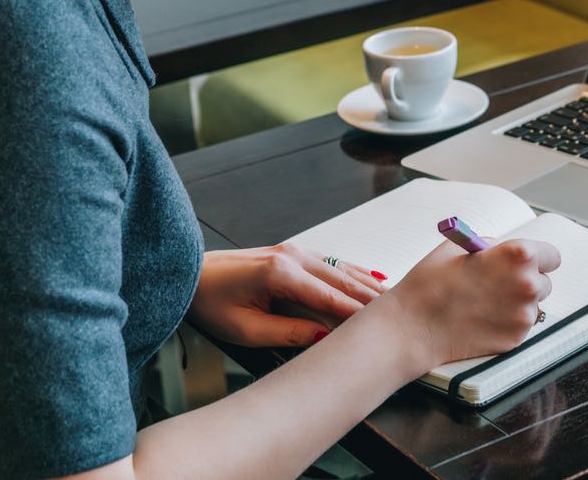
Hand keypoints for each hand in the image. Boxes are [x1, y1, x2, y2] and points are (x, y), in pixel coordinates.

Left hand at [186, 243, 386, 346]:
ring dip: (368, 285)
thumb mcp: (245, 329)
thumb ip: (288, 332)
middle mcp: (292, 256)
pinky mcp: (293, 254)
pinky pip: (331, 263)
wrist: (189, 275)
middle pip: (343, 280)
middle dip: (372, 299)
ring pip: (341, 270)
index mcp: (281, 273)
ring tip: (393, 300)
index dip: (357, 314)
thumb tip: (323, 336)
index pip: (330, 298)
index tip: (380, 327)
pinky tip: (371, 279)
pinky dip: (353, 273)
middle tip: (399, 315)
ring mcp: (295, 251)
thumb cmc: (210, 301)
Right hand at [381, 237, 560, 367]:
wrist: (414, 326)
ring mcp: (524, 315)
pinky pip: (519, 326)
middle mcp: (528, 285)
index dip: (538, 259)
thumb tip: (505, 252)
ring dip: (516, 303)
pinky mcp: (516, 339)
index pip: (552, 255)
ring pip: (532, 306)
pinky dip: (506, 322)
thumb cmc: (431, 283)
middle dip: (526, 282)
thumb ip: (491, 247)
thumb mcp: (459, 247)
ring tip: (485, 303)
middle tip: (500, 284)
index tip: (527, 263)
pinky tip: (481, 319)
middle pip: (545, 282)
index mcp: (518, 255)